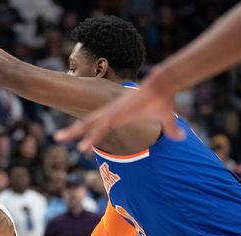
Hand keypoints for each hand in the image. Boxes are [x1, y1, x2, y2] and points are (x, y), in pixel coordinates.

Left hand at [53, 69, 183, 151]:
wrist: (164, 84)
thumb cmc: (164, 99)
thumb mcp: (167, 118)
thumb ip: (171, 129)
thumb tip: (182, 137)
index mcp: (118, 113)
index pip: (99, 123)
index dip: (88, 130)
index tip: (79, 138)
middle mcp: (111, 112)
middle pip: (88, 122)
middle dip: (73, 130)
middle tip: (58, 137)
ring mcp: (113, 112)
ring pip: (89, 124)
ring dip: (75, 132)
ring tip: (59, 138)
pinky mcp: (118, 115)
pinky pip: (101, 128)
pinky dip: (91, 137)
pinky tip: (82, 146)